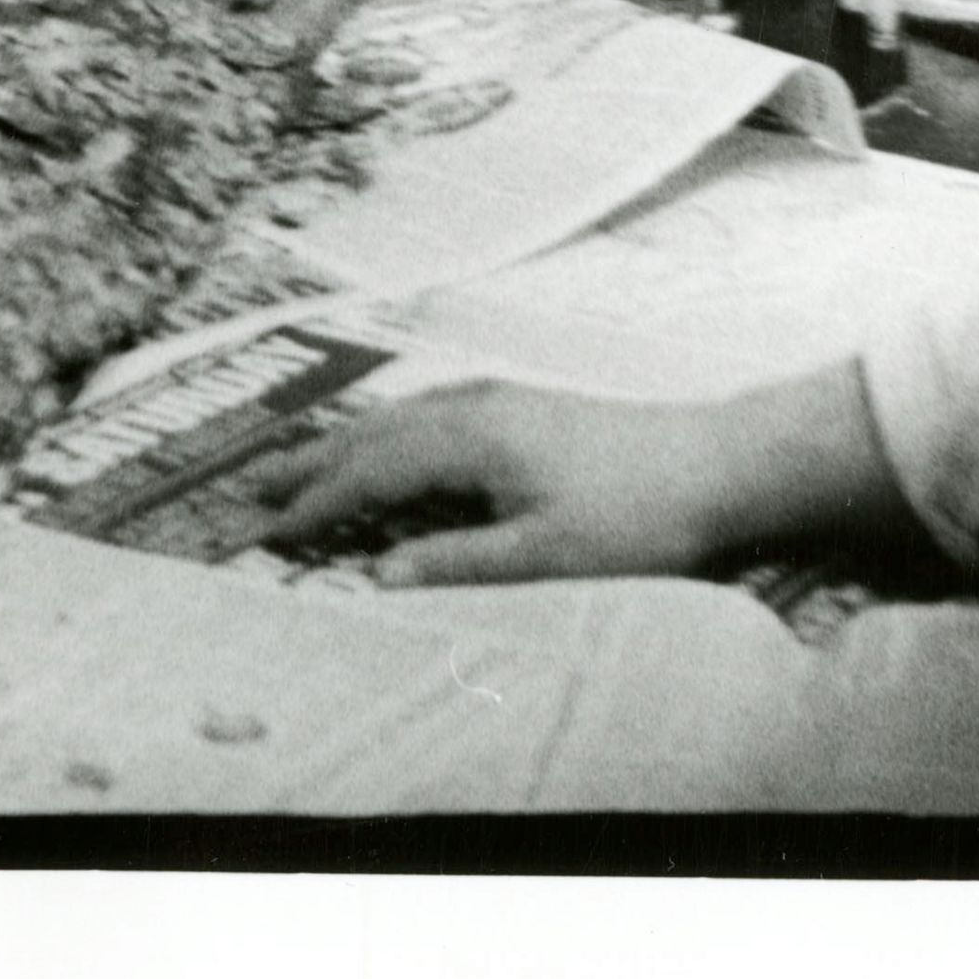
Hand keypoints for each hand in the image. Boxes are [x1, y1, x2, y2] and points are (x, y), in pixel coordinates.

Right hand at [253, 382, 747, 587]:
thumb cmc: (639, 515)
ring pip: (403, 417)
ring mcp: (503, 401)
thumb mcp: (544, 557)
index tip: (268, 530)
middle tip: (256, 483)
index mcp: (472, 439)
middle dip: (315, 460)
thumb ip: (455, 565)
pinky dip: (392, 429)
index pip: (372, 471)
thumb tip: (373, 577)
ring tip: (306, 460)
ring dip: (349, 441)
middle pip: (376, 432)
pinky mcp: (526, 408)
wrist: (721, 464)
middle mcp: (478, 407)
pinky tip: (397, 439)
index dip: (317, 502)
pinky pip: (433, 411)